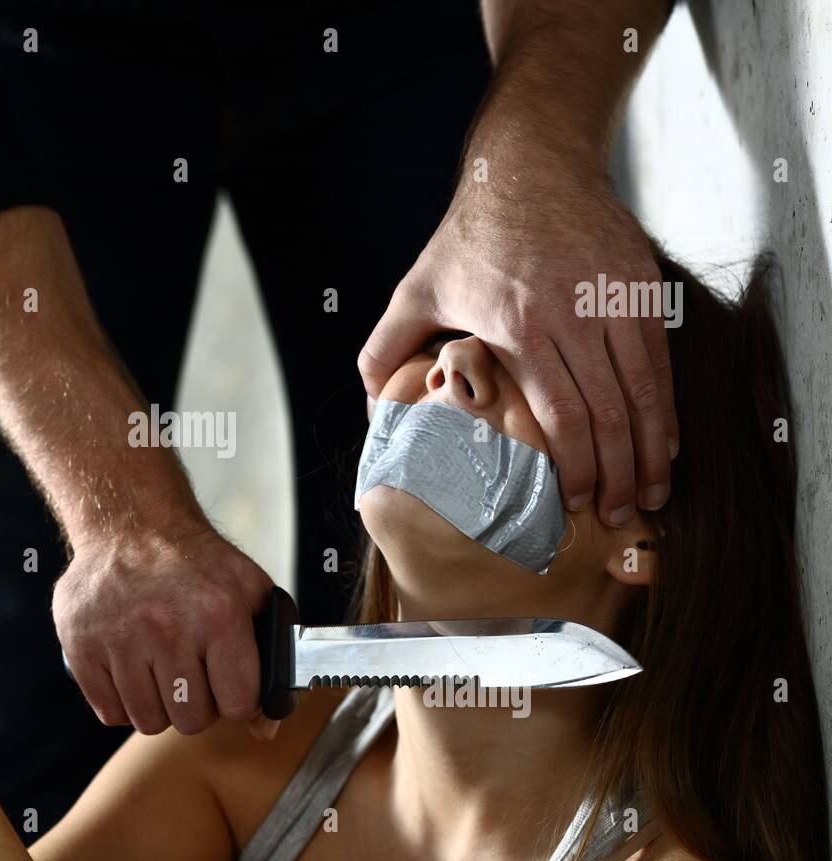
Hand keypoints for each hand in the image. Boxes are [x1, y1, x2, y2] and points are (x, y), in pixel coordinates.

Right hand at [54, 519, 279, 738]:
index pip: (238, 705)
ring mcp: (119, 636)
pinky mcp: (81, 643)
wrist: (131, 523)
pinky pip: (108, 712)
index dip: (236, 699)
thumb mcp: (250, 591)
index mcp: (219, 614)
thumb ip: (271, 657)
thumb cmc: (195, 562)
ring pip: (147, 721)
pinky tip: (130, 667)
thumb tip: (264, 728)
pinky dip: (121, 700)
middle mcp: (168, 627)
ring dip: (157, 704)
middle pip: (190, 721)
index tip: (226, 681)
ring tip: (159, 666)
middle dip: (195, 704)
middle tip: (190, 672)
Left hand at [358, 170, 677, 526]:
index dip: (571, 467)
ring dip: (649, 451)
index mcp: (516, 324)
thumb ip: (384, 350)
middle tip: (615, 516)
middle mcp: (571, 314)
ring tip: (649, 495)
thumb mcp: (415, 290)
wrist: (529, 165)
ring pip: (643, 391)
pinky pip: (660, 359)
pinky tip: (665, 442)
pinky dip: (666, 406)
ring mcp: (612, 298)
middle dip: (614, 474)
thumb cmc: (468, 236)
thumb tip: (373, 409)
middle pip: (606, 413)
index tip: (570, 504)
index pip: (558, 414)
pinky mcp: (640, 285)